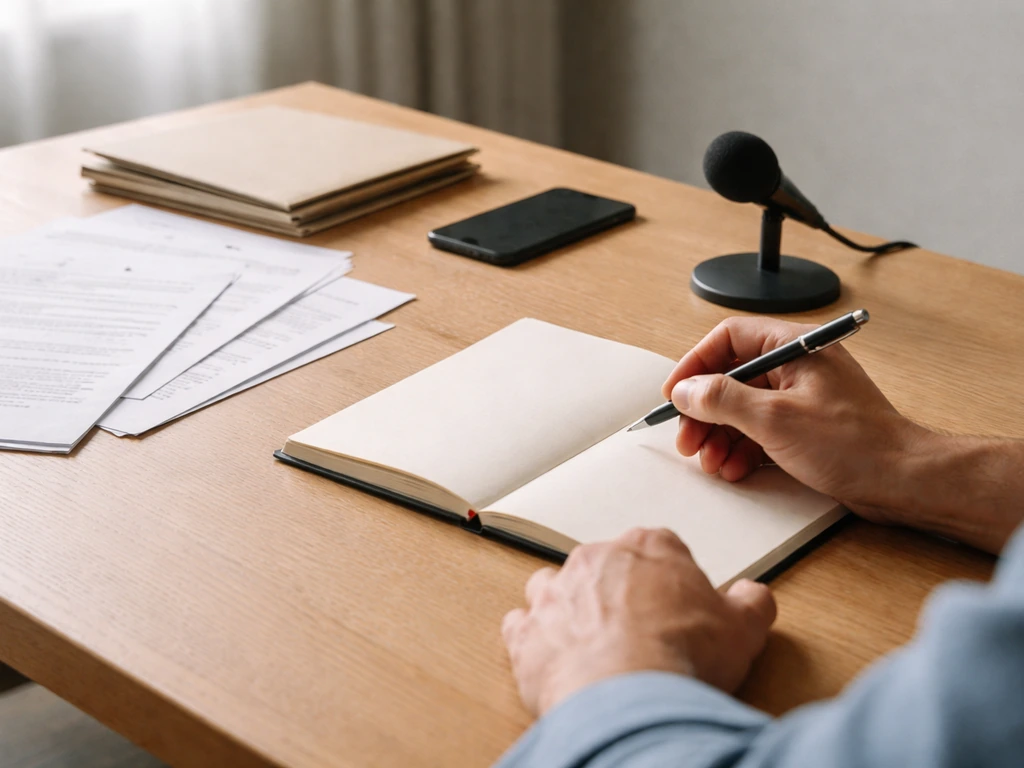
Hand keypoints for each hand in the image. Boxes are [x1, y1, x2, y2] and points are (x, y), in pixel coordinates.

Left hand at [501, 528, 775, 716]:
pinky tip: (554, 656)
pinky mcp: (526, 633)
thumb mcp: (743, 629)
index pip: (661, 548)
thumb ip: (751, 604)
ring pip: (556, 586)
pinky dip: (535, 638)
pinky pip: (522, 625)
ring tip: (592, 640)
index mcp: (648, 547)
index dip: (671, 580)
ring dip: (569, 607)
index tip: (679, 608)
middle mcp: (595, 558)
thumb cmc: (681, 657)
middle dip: (619, 590)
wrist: (627, 697)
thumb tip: (753, 595)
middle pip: (606, 564)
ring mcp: (555, 593)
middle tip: (641, 630)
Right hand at [661, 316, 928, 523]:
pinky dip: (741, 448)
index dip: (696, 365)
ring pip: (742, 406)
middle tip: (687, 439)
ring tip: (709, 462)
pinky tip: (733, 469)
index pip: (729, 338)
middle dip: (704, 411)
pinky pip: (759, 429)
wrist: (902, 481)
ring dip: (719, 434)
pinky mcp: (805, 425)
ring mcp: (801, 396)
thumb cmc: (855, 445)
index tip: (676, 394)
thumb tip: (687, 391)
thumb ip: (723, 399)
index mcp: (795, 346)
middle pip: (731, 376)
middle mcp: (797, 365)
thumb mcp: (775, 420)